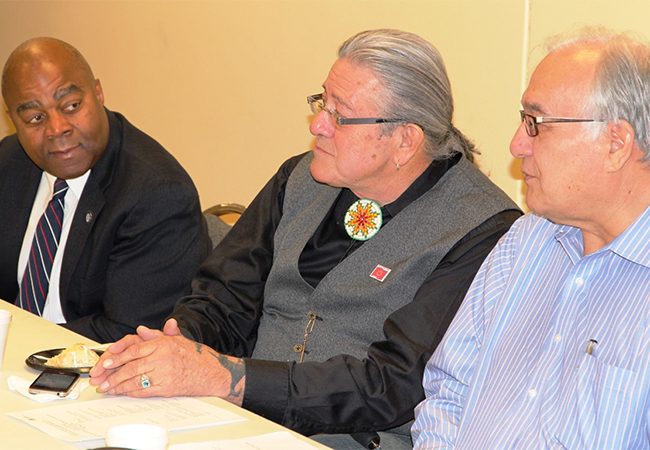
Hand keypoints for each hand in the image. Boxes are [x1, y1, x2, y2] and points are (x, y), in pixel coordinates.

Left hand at [90, 320, 245, 403]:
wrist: (211, 373)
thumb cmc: (195, 356)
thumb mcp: (177, 339)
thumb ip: (157, 334)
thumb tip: (141, 330)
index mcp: (164, 344)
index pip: (135, 349)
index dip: (118, 356)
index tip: (106, 362)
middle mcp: (163, 358)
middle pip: (132, 367)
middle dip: (113, 375)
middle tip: (102, 379)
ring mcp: (164, 374)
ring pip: (135, 381)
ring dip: (119, 386)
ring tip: (108, 388)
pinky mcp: (166, 388)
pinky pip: (144, 391)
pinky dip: (131, 392)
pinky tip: (123, 392)